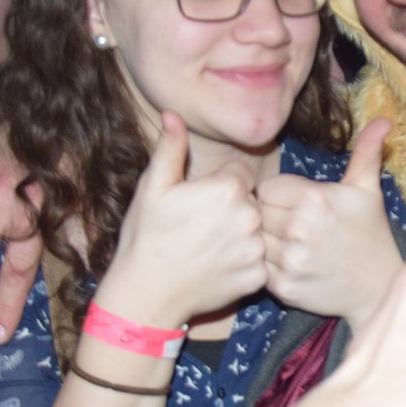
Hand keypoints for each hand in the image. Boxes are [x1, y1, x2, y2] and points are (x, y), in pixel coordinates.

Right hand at [92, 112, 267, 328]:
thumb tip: (173, 113)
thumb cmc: (146, 237)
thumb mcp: (153, 187)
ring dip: (241, 237)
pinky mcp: (258, 278)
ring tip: (208, 248)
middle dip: (233, 210)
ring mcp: (256, 250)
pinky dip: (244, 264)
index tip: (201, 202)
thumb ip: (170, 148)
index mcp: (228, 189)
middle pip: (252, 202)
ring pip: (257, 232)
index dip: (220, 185)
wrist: (147, 293)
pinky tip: (218, 267)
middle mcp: (250, 217)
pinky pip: (259, 262)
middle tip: (202, 227)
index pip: (241, 174)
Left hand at [258, 119, 402, 330]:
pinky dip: (269, 267)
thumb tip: (384, 119)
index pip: (266, 189)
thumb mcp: (368, 191)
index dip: (278, 196)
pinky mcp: (284, 288)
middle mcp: (299, 229)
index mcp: (314, 199)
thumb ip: (366, 153)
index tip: (295, 205)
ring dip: (267, 242)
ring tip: (291, 245)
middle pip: (257, 214)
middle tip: (291, 226)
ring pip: (255, 240)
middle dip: (271, 218)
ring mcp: (291, 260)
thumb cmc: (370, 234)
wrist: (379, 287)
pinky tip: (291, 264)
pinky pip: (258, 268)